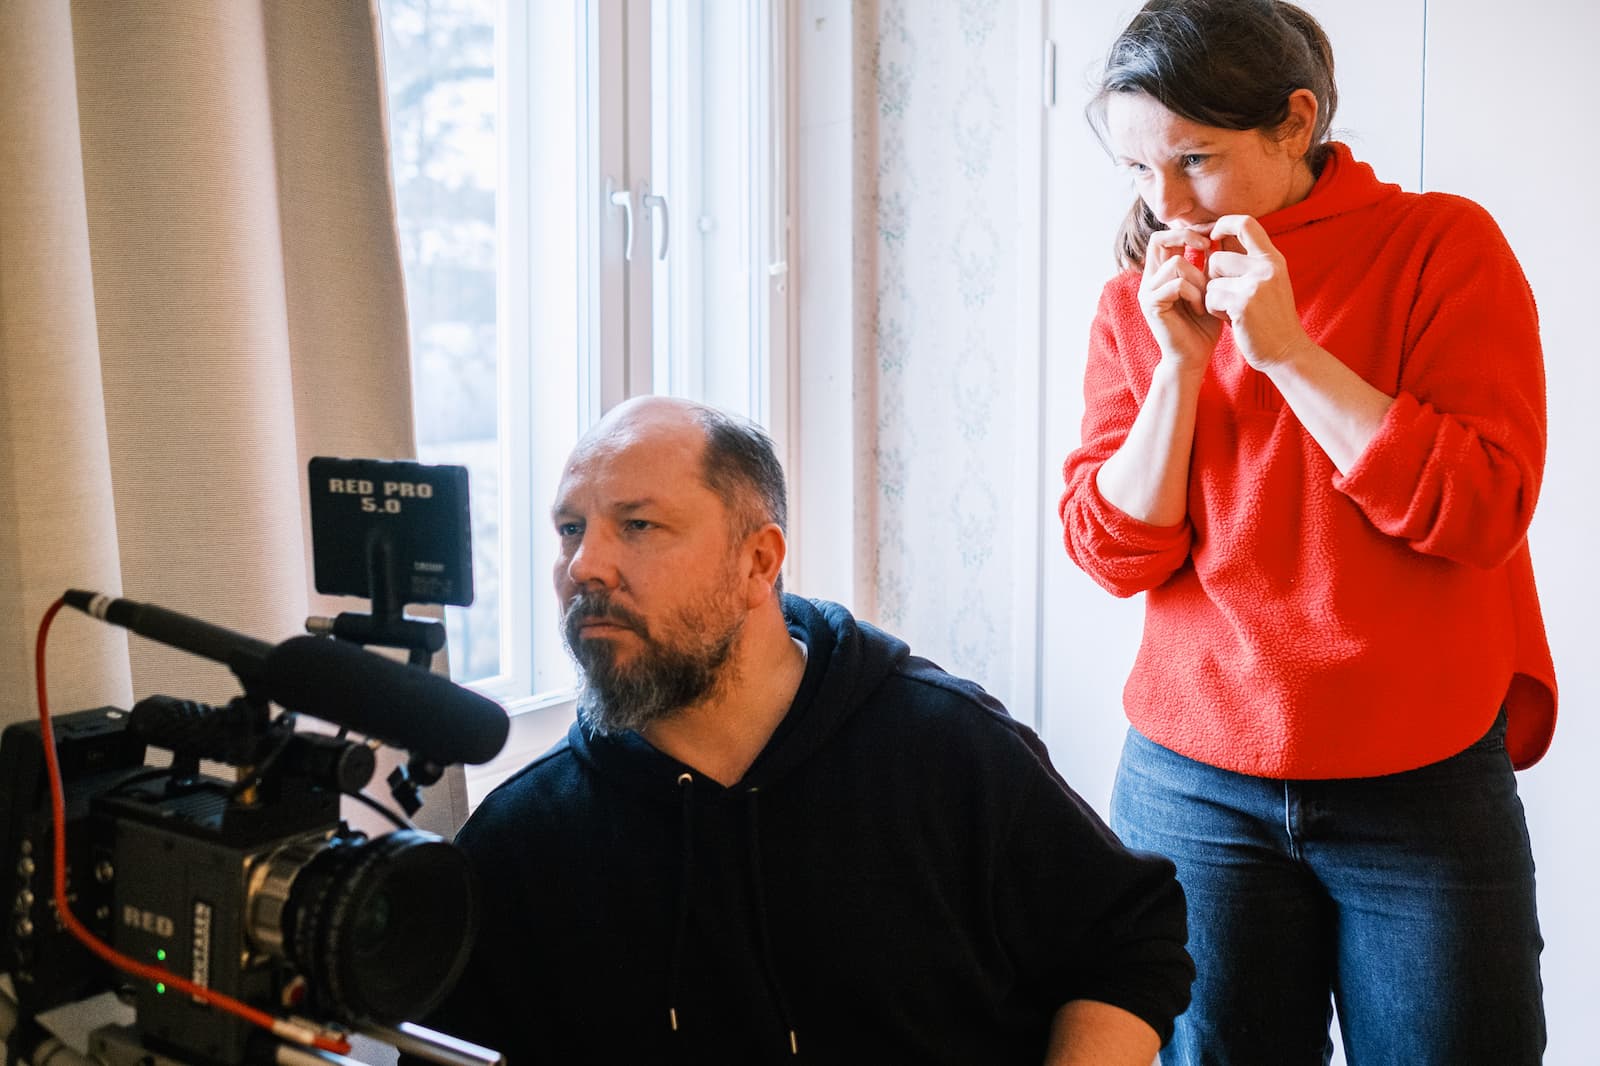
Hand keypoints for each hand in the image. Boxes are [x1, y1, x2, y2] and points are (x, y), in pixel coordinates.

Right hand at [1137, 227, 1222, 375]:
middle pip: (1157, 240)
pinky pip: (1176, 285)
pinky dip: (1194, 294)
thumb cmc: (1204, 325)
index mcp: (1160, 273)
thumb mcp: (1209, 287)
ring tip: (1206, 297)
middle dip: (1185, 238)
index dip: (1187, 231)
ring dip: (1198, 277)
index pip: (1164, 237)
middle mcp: (1149, 279)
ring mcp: (1147, 292)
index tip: (1211, 237)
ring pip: (1175, 264)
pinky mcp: (1151, 306)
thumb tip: (1217, 233)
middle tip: (1206, 248)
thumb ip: (1208, 263)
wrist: (1194, 357)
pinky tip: (1201, 309)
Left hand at [1203, 215, 1312, 370]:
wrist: (1285, 351)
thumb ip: (1244, 260)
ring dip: (1212, 296)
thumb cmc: (1269, 318)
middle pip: (1216, 257)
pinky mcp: (1244, 303)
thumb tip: (1217, 235)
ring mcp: (1256, 284)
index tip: (1213, 237)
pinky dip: (1213, 310)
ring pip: (1210, 279)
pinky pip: (1210, 297)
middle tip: (1226, 297)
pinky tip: (1231, 319)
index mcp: (1272, 258)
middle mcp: (1267, 267)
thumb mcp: (1263, 282)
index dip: (1223, 224)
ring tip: (1230, 309)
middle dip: (1212, 279)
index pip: (1245, 222)